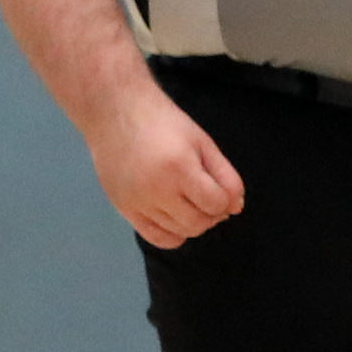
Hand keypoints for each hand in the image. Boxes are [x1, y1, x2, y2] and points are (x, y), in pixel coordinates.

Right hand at [88, 86, 245, 248]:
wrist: (115, 113)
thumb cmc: (163, 123)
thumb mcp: (202, 142)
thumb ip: (225, 175)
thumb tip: (236, 208)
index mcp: (179, 168)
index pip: (216, 204)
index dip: (225, 200)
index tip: (220, 189)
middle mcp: (157, 190)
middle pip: (198, 223)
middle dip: (211, 214)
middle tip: (208, 197)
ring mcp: (138, 202)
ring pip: (180, 233)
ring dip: (193, 222)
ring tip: (190, 202)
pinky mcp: (124, 209)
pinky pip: (156, 238)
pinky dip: (173, 234)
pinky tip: (175, 217)